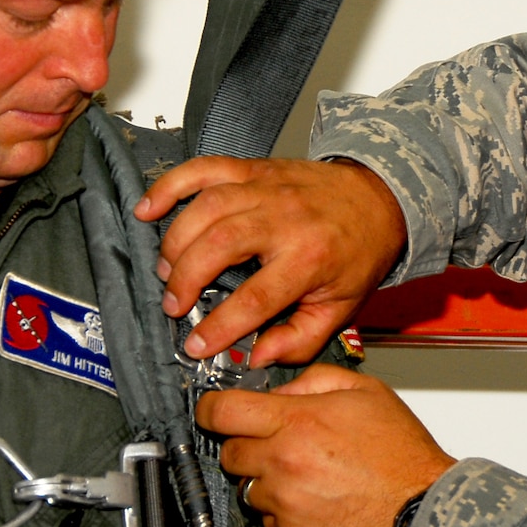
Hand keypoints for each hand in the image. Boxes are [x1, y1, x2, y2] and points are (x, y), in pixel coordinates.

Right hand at [134, 157, 405, 366]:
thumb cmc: (357, 252)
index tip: (196, 344)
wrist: (378, 199)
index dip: (220, 326)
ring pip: (206, 208)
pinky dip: (170, 186)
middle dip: (187, 280)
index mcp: (311, 258)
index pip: (255, 298)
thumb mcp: (341, 308)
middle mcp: (285, 218)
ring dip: (176, 242)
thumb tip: (258, 357)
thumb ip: (299, 339)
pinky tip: (148, 210)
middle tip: (174, 306)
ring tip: (167, 272)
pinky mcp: (252, 169)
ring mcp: (266, 188)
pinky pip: (203, 170)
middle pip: (221, 246)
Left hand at [198, 363, 454, 526]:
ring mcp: (285, 505)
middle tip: (282, 446)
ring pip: (249, 490)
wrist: (425, 509)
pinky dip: (285, 515)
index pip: (222, 412)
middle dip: (248, 446)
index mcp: (297, 422)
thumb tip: (279, 390)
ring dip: (269, 483)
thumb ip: (314, 380)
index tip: (213, 412)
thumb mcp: (365, 392)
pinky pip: (269, 523)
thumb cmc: (402, 454)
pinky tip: (317, 504)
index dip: (211, 409)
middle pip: (230, 453)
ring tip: (310, 478)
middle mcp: (283, 464)